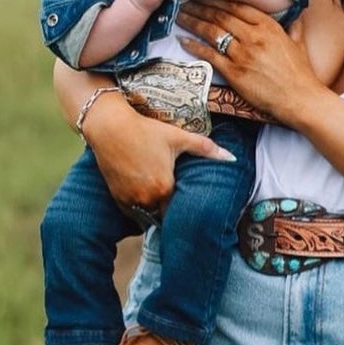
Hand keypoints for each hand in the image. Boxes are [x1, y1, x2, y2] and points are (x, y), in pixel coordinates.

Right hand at [80, 86, 236, 216]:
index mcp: (164, 188)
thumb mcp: (177, 137)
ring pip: (147, 217)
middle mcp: (147, 199)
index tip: (188, 205)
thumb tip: (233, 158)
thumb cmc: (146, 130)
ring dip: (154, 212)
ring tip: (160, 202)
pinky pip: (132, 214)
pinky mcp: (117, 199)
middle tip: (176, 206)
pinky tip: (144, 197)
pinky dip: (139, 209)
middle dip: (169, 212)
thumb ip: (206, 149)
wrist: (110, 127)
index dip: (184, 208)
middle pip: (164, 216)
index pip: (179, 211)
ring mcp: (130, 201)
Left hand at [177, 0, 322, 124]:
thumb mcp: (298, 43)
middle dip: (199, 7)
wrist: (300, 99)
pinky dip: (195, 46)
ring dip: (193, 22)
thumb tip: (297, 17)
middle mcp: (253, 36)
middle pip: (220, 16)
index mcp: (268, 26)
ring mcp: (242, 54)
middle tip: (184, 3)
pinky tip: (184, 40)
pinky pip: (209, 55)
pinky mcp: (234, 73)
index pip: (236, 6)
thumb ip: (294, 27)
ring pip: (212, 32)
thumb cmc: (300, 74)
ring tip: (180, 17)